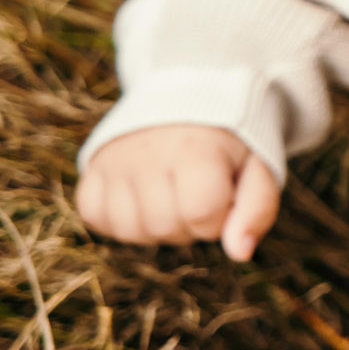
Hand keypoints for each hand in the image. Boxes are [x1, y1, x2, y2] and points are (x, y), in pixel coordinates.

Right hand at [75, 124, 280, 260]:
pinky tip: (141, 195)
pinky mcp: (91, 166)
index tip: (222, 193)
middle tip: (196, 191)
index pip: (202, 214)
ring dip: (155, 225)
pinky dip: (119, 218)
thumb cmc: (228, 142)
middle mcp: (147, 153)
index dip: (217, 216)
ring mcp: (114, 160)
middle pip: (165, 227)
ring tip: (170, 193)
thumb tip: (239, 253)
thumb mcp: (257, 167)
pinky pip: (95, 219)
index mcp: (194, 149)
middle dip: (188, 223)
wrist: (188, 96)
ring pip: (130, 230)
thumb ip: (257, 210)